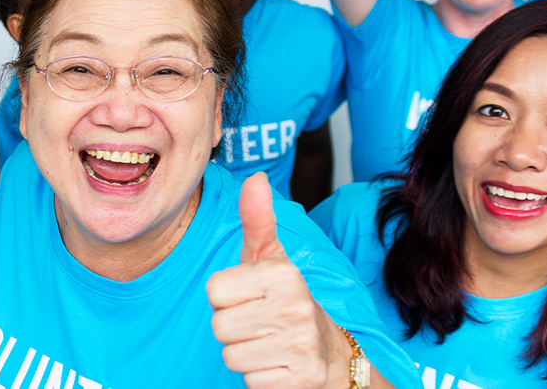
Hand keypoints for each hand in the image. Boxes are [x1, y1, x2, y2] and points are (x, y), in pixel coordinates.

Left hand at [208, 173, 349, 388]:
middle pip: (219, 326)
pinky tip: (278, 365)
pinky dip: (259, 377)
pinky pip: (250, 381)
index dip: (225, 299)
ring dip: (245, 354)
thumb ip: (257, 221)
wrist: (332, 356)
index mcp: (283, 274)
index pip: (214, 291)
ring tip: (268, 343)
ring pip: (231, 356)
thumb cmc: (288, 302)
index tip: (250, 298)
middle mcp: (295, 307)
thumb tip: (255, 178)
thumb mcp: (272, 260)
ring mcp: (300, 345)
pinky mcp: (301, 379)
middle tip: (259, 325)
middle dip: (233, 329)